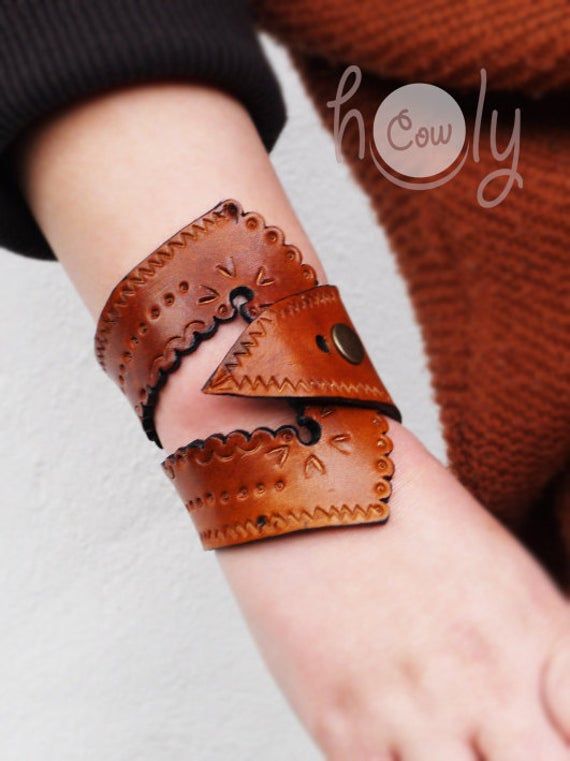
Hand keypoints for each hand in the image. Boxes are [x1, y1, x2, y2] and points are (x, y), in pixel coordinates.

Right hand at [220, 424, 569, 759]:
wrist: (301, 470)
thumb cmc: (394, 503)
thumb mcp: (497, 561)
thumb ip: (541, 644)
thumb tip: (550, 702)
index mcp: (535, 632)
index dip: (566, 740)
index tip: (544, 730)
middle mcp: (487, 682)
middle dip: (528, 757)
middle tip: (496, 739)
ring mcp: (414, 710)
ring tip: (449, 744)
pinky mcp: (342, 724)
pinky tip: (403, 753)